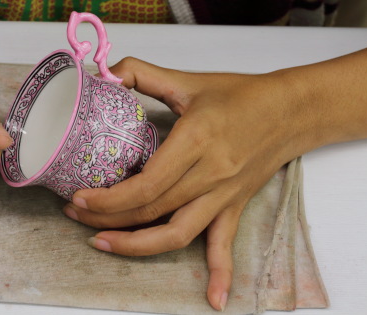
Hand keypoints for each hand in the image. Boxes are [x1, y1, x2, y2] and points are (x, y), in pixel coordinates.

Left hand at [62, 57, 313, 309]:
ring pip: (177, 234)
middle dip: (107, 218)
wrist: (292, 110)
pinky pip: (224, 245)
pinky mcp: (233, 206)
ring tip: (101, 242)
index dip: (109, 199)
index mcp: (196, 141)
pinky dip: (220, 274)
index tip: (80, 197)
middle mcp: (210, 175)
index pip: (147, 185)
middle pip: (151, 211)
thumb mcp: (188, 79)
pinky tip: (213, 300)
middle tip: (75, 213)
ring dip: (136, 246)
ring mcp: (223, 196)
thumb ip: (142, 74)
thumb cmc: (242, 94)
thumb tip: (104, 75)